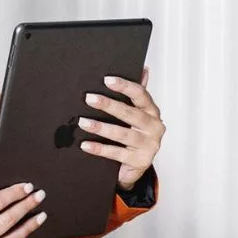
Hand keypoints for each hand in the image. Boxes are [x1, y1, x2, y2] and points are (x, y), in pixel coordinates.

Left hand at [77, 66, 165, 190]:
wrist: (136, 167)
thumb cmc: (135, 136)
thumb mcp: (137, 114)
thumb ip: (137, 94)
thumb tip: (143, 69)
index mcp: (152, 112)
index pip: (141, 95)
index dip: (125, 87)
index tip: (107, 80)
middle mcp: (154, 127)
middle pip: (130, 114)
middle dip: (109, 105)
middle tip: (89, 98)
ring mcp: (149, 145)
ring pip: (122, 134)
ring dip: (101, 127)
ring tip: (83, 122)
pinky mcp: (140, 161)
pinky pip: (116, 153)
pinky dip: (99, 149)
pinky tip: (85, 145)